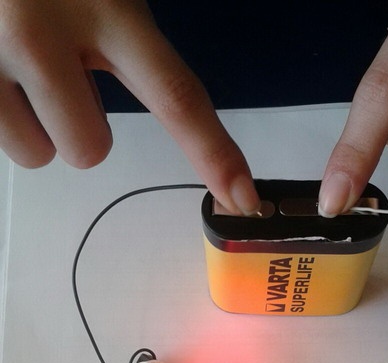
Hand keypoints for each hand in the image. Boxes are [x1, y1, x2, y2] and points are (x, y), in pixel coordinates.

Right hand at [0, 0, 259, 213]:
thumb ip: (125, 34)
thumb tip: (165, 91)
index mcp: (108, 6)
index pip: (176, 95)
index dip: (214, 153)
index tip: (243, 199)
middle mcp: (48, 34)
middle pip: (91, 149)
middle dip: (82, 126)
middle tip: (61, 73)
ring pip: (37, 154)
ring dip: (36, 123)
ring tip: (20, 65)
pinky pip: (0, 141)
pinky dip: (2, 114)